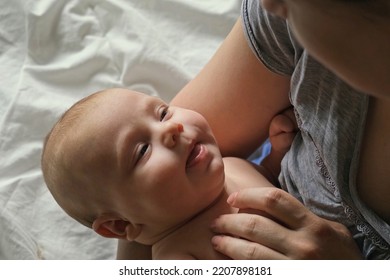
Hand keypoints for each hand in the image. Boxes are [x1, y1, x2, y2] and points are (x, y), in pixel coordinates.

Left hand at [211, 188, 361, 258]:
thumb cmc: (341, 257)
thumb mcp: (333, 231)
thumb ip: (304, 216)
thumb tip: (268, 203)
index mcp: (314, 226)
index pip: (274, 200)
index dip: (248, 195)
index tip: (233, 198)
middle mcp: (304, 245)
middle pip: (255, 225)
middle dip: (229, 222)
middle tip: (216, 222)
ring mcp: (294, 268)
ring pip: (250, 252)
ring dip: (227, 243)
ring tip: (216, 239)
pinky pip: (255, 272)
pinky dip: (236, 266)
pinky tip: (226, 262)